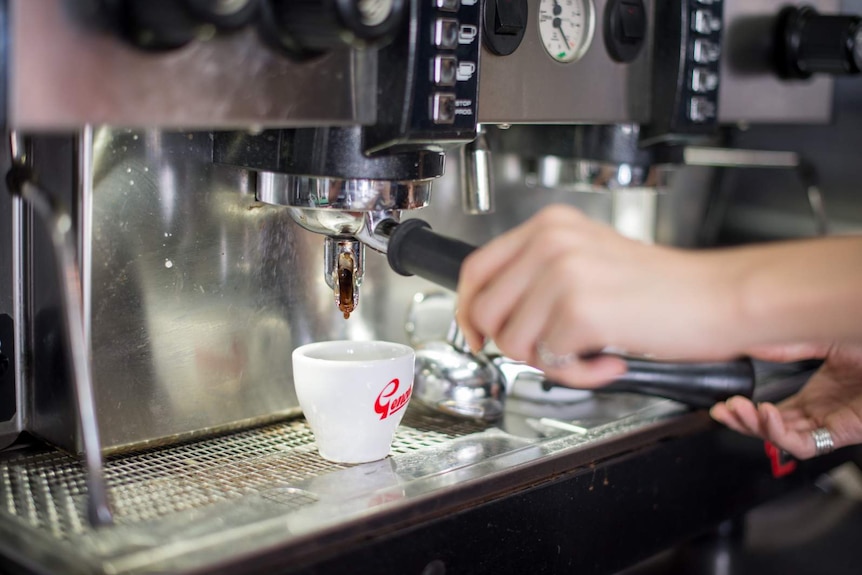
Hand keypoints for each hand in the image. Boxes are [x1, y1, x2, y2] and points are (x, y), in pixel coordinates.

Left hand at [456, 205, 740, 386]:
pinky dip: (579, 375)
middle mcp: (550, 243)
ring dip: (550, 362)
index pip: (475, 269)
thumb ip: (538, 275)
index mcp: (548, 226)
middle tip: (549, 349)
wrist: (718, 296)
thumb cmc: (661, 286)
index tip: (477, 334)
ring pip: (513, 343)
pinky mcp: (580, 311)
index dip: (467, 310)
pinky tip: (609, 357)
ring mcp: (563, 275)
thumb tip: (492, 313)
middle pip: (484, 312)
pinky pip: (550, 365)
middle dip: (512, 344)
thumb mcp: (588, 257)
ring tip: (588, 350)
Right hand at [710, 343, 861, 458]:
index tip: (724, 402)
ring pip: (785, 440)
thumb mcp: (821, 338)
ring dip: (756, 428)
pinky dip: (782, 434)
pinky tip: (768, 413)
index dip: (746, 411)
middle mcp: (822, 411)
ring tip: (740, 410)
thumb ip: (786, 344)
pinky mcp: (845, 432)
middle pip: (773, 429)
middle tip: (723, 410)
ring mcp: (833, 423)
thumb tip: (750, 343)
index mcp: (817, 394)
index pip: (773, 412)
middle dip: (742, 422)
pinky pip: (807, 445)